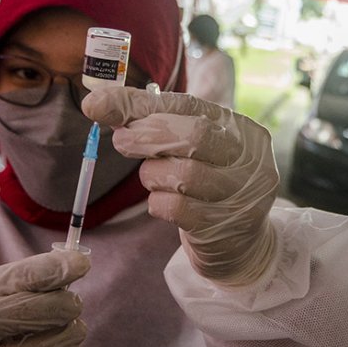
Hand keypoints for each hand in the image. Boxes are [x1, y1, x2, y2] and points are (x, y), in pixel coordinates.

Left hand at [82, 87, 278, 286]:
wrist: (241, 244)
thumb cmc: (208, 185)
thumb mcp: (192, 149)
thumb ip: (154, 121)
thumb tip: (97, 102)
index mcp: (243, 129)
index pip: (190, 105)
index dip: (141, 103)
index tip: (99, 104)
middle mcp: (250, 159)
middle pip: (194, 135)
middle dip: (148, 136)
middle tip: (121, 141)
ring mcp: (241, 194)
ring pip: (183, 174)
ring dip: (152, 174)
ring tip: (153, 178)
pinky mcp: (223, 225)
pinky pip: (176, 207)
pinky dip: (158, 201)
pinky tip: (162, 201)